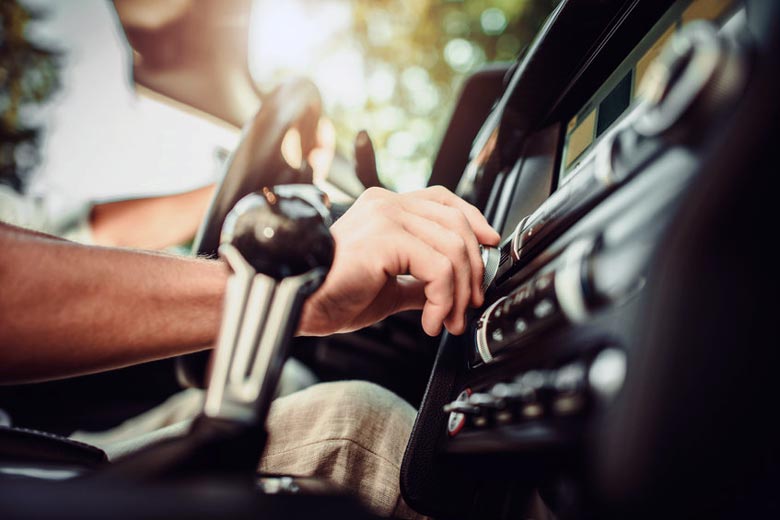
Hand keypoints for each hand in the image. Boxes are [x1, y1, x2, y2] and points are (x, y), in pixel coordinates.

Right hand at [299, 186, 500, 336]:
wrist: (295, 301)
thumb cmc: (329, 294)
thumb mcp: (387, 288)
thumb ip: (417, 282)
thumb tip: (447, 291)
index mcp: (385, 208)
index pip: (443, 199)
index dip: (473, 219)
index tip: (488, 245)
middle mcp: (387, 204)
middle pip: (456, 224)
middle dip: (472, 269)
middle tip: (467, 306)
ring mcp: (386, 217)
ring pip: (453, 249)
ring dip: (458, 293)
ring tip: (446, 321)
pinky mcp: (386, 238)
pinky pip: (437, 269)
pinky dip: (442, 300)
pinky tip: (429, 320)